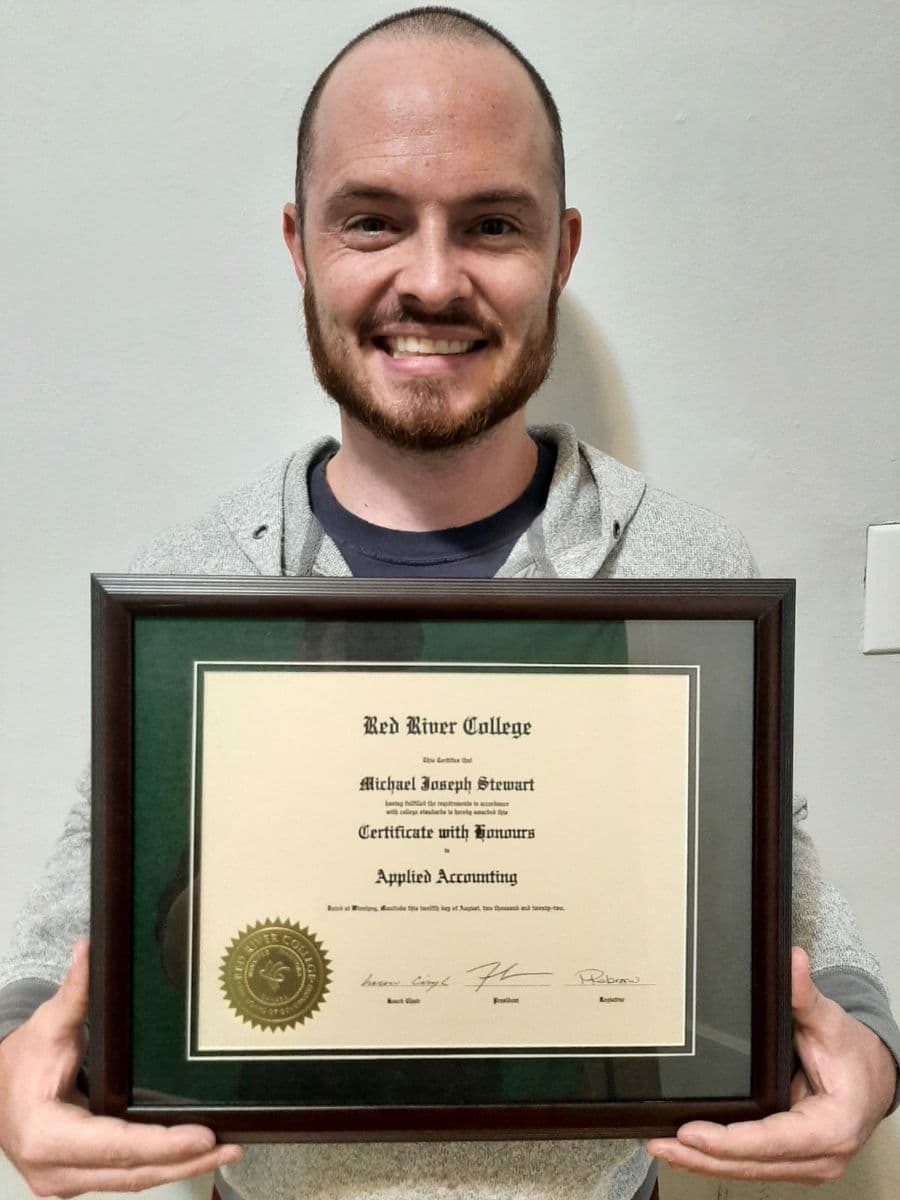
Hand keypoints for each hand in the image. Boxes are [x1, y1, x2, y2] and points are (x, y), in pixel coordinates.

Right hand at [0, 938, 240, 1196]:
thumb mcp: (47, 1026)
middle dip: (184, 1162)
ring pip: (130, 1182)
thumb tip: (89, 949)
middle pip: (131, 1172)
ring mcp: (65, 1180)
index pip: (116, 1146)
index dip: (162, 1144)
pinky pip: (123, 1177)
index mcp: (46, 1136)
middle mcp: (54, 1170)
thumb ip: (74, 993)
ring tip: (224, 1150)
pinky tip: (191, 1156)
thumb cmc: (20, 1061)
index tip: (203, 1136)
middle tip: (230, 1144)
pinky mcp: (77, 1178)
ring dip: (178, 1168)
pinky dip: (158, 1167)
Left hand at [648, 946, 897, 1184]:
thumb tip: (792, 962)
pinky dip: (720, 1158)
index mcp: (833, 1126)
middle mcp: (820, 1156)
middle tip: (659, 1142)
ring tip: (661, 1146)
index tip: (693, 1134)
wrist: (873, 1077)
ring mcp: (806, 1163)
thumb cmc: (853, 1053)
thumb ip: (806, 996)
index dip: (731, 1141)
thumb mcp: (830, 1022)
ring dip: (704, 1162)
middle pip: (754, 1163)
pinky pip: (752, 1163)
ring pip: (749, 1169)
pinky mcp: (791, 1160)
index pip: (775, 1140)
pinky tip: (688, 1150)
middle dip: (704, 1157)